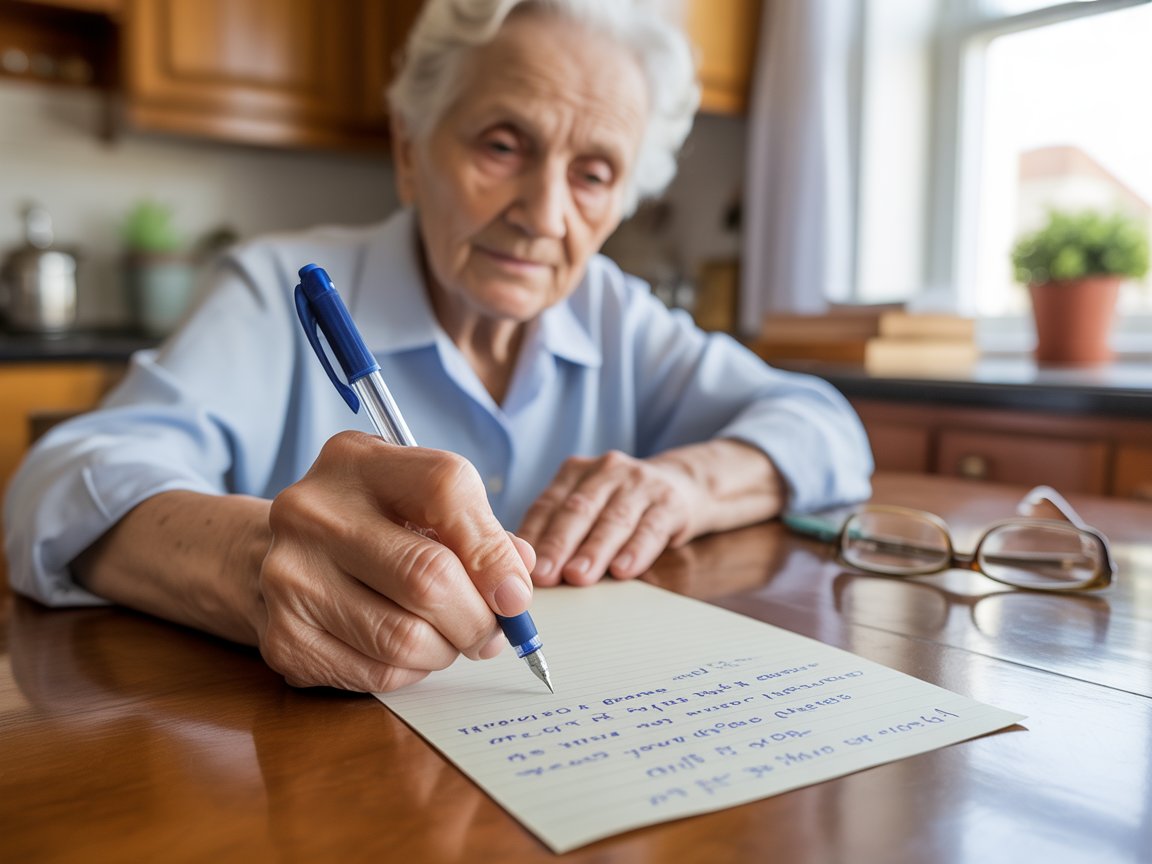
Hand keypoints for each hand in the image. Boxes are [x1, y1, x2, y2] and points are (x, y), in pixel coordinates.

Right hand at [258, 431, 534, 691]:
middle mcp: (313, 511)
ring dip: (447, 650)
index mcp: (357, 460)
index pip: (446, 489)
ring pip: (406, 637)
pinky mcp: (283, 637)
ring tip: (448, 639)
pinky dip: (411, 672)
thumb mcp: (420, 504)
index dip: (494, 550)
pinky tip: (408, 652)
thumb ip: (478, 532)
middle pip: (428, 576)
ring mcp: (289, 575)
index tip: (515, 593)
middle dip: (478, 618)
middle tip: (492, 632)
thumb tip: (516, 582)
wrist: (275, 555)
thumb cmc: (371, 526)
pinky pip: (377, 672)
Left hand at [516, 450, 701, 586]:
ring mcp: (640, 483)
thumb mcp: (588, 509)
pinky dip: (635, 551)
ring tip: (578, 576)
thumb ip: (559, 532)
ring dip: (594, 550)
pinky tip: (623, 570)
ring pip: (613, 519)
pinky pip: (651, 528)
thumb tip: (526, 575)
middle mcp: (606, 471)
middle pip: (578, 510)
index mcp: (576, 473)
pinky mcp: (670, 502)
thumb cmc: (621, 508)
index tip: (521, 567)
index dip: (533, 536)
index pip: (548, 504)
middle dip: (558, 544)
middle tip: (545, 575)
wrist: (682, 485)